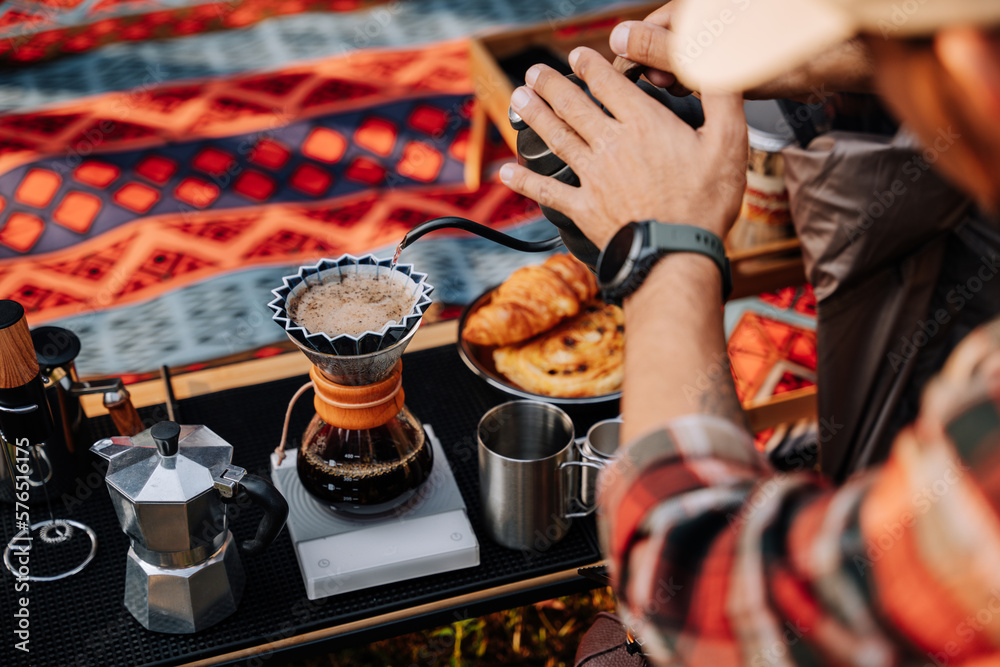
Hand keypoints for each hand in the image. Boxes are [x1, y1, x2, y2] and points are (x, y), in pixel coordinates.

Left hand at [499, 47, 746, 249]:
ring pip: (556, 138)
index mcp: (644, 124)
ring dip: (534, 116)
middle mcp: (611, 145)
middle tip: (534, 72)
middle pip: (573, 105)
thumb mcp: (730, 142)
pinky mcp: (583, 208)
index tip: (578, 57)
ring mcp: (593, 177)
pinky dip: (524, 181)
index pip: (609, 83)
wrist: (677, 255)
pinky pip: (547, 191)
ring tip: (519, 99)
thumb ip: (722, 97)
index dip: (590, 66)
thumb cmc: (705, 203)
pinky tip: (506, 172)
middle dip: (550, 84)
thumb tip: (716, 65)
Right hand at [609, 4, 873, 102]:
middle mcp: (707, 17)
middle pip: (664, 44)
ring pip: (685, 58)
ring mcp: (723, 35)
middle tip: (669, 89)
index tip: (629, 82)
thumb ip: (662, 47)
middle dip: (661, 69)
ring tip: (692, 91)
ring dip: (683, 78)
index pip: (646, 30)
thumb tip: (618, 39)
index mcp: (695, 9)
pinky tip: (711, 92)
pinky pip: (706, 65)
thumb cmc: (776, 52)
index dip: (634, 58)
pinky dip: (703, 81)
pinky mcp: (738, 51)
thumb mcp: (706, 56)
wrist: (830, 59)